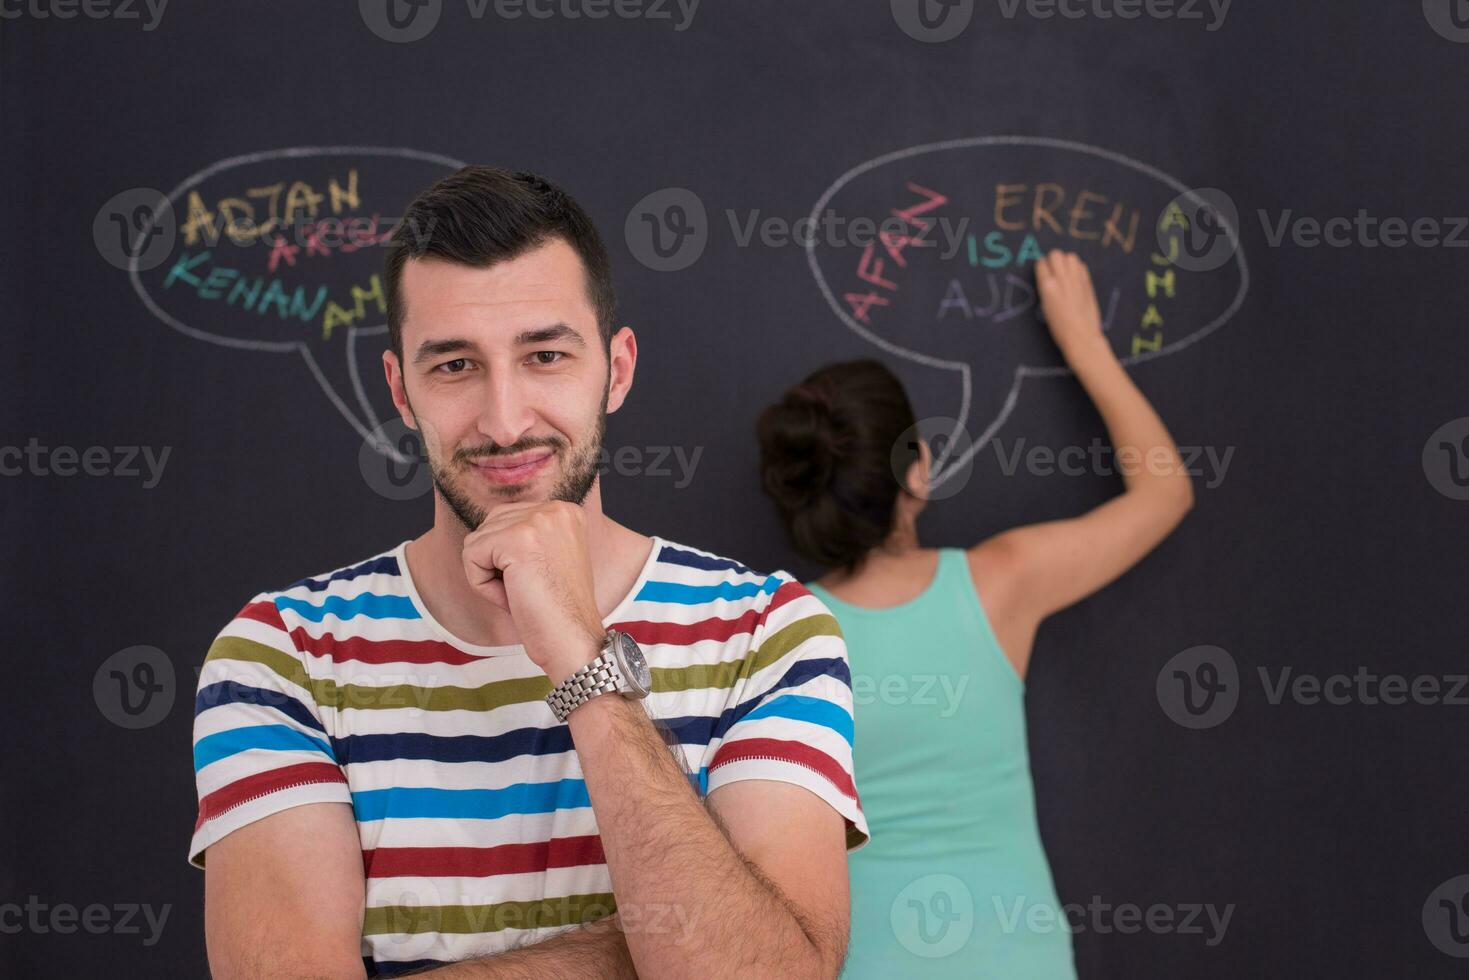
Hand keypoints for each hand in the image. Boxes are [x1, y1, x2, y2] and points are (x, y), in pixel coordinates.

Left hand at [461, 500, 606, 685]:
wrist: (574, 641)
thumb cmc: (558, 611)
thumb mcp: (547, 559)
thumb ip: (524, 537)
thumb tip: (483, 531)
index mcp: (565, 511)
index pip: (506, 520)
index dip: (508, 559)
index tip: (536, 582)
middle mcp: (555, 509)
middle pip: (489, 527)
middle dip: (496, 565)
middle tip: (527, 590)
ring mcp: (538, 521)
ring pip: (477, 541)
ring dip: (489, 576)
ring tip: (522, 594)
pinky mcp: (517, 539)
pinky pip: (471, 556)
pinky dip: (482, 585)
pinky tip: (512, 597)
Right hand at [1036, 249, 1106, 356]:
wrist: (1081, 335)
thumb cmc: (1059, 327)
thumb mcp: (1045, 307)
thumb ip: (1046, 289)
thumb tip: (1047, 277)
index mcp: (1047, 286)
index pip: (1041, 263)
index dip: (1041, 267)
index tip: (1043, 272)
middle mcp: (1061, 279)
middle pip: (1056, 254)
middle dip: (1052, 260)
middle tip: (1053, 270)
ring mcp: (1076, 279)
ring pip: (1070, 256)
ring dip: (1066, 261)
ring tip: (1065, 273)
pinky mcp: (1087, 282)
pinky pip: (1081, 265)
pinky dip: (1077, 268)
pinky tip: (1075, 278)